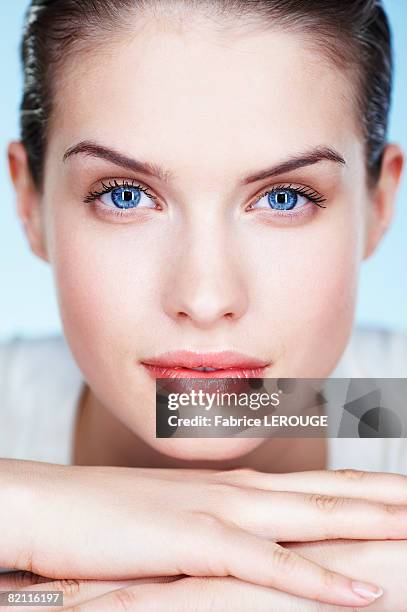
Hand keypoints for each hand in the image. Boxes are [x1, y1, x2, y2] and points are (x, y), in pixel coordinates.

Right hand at [4, 460, 406, 607]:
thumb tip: (254, 536)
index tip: (406, 490)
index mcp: (238, 488)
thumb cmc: (115, 516)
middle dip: (389, 496)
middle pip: (333, 494)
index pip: (320, 485)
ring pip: (314, 519)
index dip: (369, 487)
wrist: (53, 504)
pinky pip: (268, 567)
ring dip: (374, 524)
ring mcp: (219, 514)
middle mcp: (240, 492)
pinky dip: (319, 581)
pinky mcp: (193, 542)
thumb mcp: (180, 519)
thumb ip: (222, 525)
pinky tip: (365, 593)